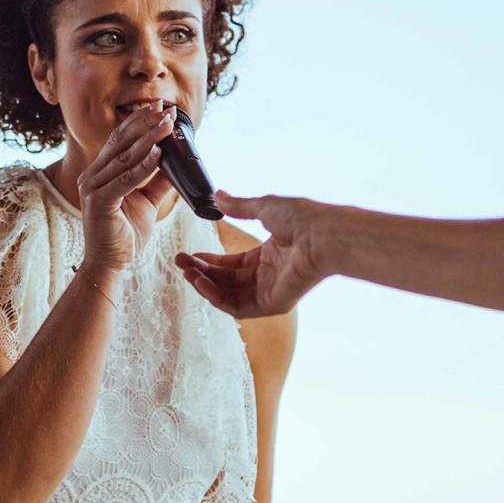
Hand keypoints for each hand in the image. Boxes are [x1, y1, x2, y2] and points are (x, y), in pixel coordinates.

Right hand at [78, 103, 178, 273]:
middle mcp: (93, 175)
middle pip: (121, 141)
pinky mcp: (99, 202)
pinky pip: (124, 180)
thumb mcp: (147, 201)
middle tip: (167, 109)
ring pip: (124, 157)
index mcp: (101, 171)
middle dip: (146, 123)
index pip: (120, 138)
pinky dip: (143, 166)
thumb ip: (158, 181)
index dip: (139, 121)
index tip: (160, 106)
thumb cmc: (124, 233)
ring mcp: (93, 187)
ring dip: (149, 139)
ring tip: (167, 125)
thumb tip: (176, 163)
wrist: (109, 262)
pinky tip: (159, 154)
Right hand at [175, 191, 335, 317]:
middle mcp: (268, 276)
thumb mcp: (264, 207)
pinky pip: (237, 306)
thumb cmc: (302, 217)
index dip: (210, 261)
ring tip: (187, 272)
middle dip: (202, 272)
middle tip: (181, 263)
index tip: (189, 255)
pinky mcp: (272, 304)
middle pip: (227, 280)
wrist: (322, 234)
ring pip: (229, 295)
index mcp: (268, 255)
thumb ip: (239, 206)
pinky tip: (201, 282)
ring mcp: (270, 291)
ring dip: (205, 284)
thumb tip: (218, 196)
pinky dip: (216, 297)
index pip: (232, 264)